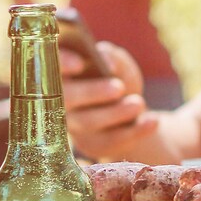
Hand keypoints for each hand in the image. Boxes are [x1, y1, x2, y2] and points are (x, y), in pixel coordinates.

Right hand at [60, 41, 154, 159]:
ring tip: (139, 103)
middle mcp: (61, 102)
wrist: (131, 108)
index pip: (47, 66)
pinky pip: (111, 141)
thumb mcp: (117, 62)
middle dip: (91, 92)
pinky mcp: (94, 145)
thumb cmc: (117, 78)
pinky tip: (153, 121)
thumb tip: (108, 63)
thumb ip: (111, 55)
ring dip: (116, 113)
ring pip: (88, 122)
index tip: (80, 63)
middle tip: (118, 87)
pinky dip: (135, 131)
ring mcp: (75, 126)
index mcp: (61, 74)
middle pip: (66, 99)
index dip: (61, 64)